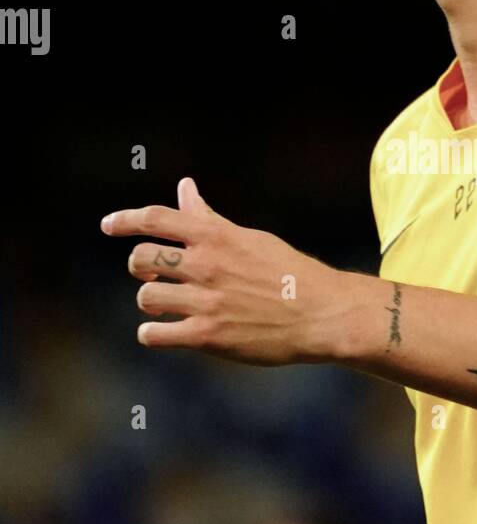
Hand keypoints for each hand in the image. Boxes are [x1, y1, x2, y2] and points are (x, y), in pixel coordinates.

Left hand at [100, 176, 348, 363]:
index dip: (125, 220)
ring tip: (165, 306)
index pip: (156, 218)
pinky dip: (152, 334)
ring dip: (150, 301)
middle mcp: (207, 265)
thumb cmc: (289, 273)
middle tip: (152, 275)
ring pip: (146, 297)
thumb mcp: (249, 238)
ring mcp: (206, 302)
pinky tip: (163, 332)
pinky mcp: (208, 336)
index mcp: (216, 237)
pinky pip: (155, 335)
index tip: (108, 225)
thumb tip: (185, 187)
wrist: (322, 314)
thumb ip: (209, 218)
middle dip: (140, 267)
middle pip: (141, 258)